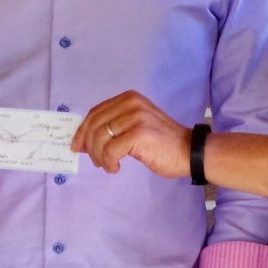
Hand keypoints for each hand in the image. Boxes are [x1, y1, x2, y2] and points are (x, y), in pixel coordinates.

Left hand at [71, 90, 190, 178]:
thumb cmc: (162, 143)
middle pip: (94, 124)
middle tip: (95, 161)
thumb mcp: (135, 126)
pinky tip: (116, 168)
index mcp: (129, 98)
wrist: (190, 151)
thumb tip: (82, 140)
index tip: (77, 146)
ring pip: (99, 138)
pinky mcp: (139, 134)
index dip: (82, 131)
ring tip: (108, 165)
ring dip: (98, 156)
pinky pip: (110, 151)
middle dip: (88, 145)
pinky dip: (108, 163)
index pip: (95, 113)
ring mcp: (136, 117)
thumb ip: (113, 127)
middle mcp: (131, 103)